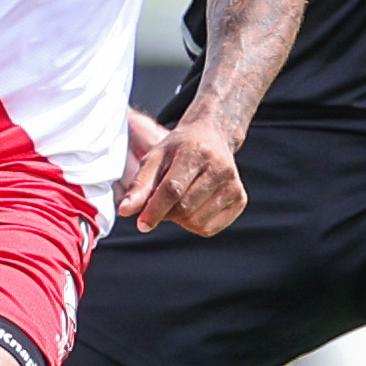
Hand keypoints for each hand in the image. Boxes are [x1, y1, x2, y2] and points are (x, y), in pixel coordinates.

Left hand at [114, 118, 248, 235]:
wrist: (211, 136)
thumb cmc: (179, 149)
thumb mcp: (155, 158)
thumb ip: (140, 185)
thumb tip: (125, 211)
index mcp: (196, 152)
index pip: (173, 189)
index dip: (155, 209)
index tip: (141, 224)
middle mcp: (220, 168)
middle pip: (184, 208)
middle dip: (166, 213)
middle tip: (160, 204)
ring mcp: (233, 184)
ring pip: (196, 222)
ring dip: (179, 220)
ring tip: (178, 201)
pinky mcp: (239, 199)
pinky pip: (209, 229)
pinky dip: (194, 225)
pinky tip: (193, 207)